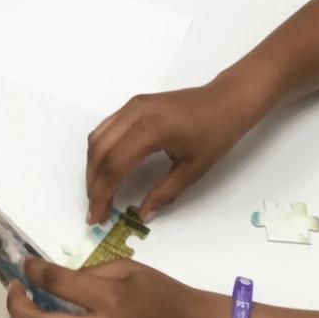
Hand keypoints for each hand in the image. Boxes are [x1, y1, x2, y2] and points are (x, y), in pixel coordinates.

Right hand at [86, 81, 256, 223]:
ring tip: (97, 192)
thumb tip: (141, 215)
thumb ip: (164, 193)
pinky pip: (107, 127)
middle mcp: (135, 113)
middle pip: (101, 151)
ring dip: (93, 166)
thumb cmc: (215, 134)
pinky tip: (106, 168)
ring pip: (98, 137)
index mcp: (151, 130)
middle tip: (94, 210)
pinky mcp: (134, 104)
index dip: (102, 194)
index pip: (115, 165)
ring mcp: (132, 105)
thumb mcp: (193, 170)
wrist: (226, 101)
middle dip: (93, 183)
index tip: (98, 216)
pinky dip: (100, 150)